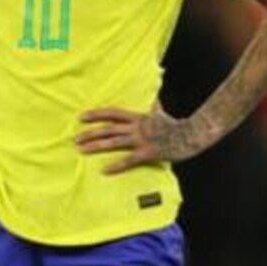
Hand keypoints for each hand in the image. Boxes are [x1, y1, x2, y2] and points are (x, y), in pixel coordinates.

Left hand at [76, 107, 210, 174]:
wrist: (192, 134)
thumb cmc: (175, 124)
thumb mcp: (160, 112)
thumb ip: (154, 105)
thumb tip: (155, 95)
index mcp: (137, 117)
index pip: (112, 113)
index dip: (96, 115)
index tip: (81, 117)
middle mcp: (136, 127)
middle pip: (108, 129)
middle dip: (90, 133)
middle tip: (74, 139)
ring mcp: (142, 139)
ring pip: (114, 142)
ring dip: (96, 146)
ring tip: (82, 150)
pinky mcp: (148, 152)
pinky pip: (129, 160)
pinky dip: (117, 165)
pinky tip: (105, 170)